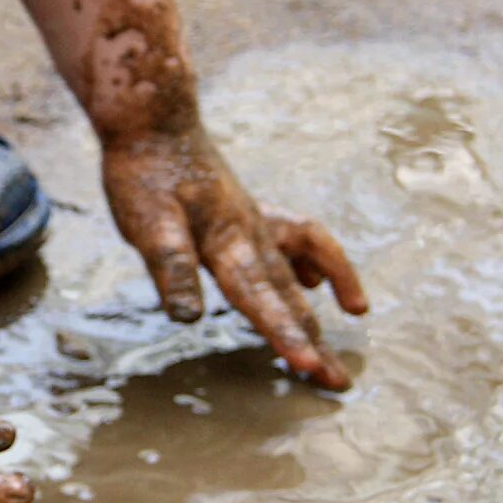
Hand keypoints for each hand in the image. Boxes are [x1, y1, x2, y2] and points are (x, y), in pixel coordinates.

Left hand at [101, 121, 367, 391]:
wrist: (152, 119)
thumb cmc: (145, 174)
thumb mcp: (148, 223)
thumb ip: (173, 267)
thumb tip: (188, 317)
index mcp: (228, 243)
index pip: (261, 301)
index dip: (285, 337)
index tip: (310, 370)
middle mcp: (252, 235)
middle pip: (290, 297)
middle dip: (315, 342)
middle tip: (339, 383)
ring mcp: (254, 222)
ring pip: (302, 266)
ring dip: (329, 293)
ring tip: (357, 313)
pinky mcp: (247, 211)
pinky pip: (298, 237)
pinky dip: (316, 260)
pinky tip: (314, 282)